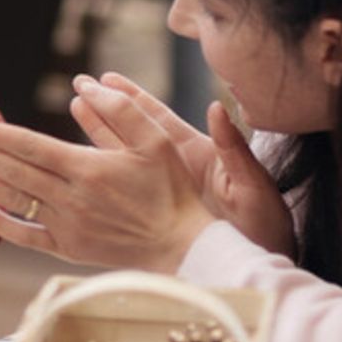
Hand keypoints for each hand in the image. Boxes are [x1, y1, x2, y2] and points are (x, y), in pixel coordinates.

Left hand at [0, 78, 216, 272]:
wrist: (184, 246)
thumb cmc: (172, 189)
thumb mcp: (157, 140)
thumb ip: (120, 109)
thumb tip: (84, 86)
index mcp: (87, 169)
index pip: (26, 147)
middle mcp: (69, 198)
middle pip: (10, 170)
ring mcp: (65, 226)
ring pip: (10, 200)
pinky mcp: (67, 247)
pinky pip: (22, 234)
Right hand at [84, 74, 294, 257]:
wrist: (259, 263)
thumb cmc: (264, 226)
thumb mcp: (253, 186)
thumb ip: (233, 148)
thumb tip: (217, 108)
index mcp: (199, 154)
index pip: (156, 118)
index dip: (130, 97)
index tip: (105, 78)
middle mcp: (177, 167)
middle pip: (133, 131)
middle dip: (106, 108)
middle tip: (79, 87)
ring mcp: (165, 190)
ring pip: (124, 155)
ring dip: (99, 134)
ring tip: (76, 108)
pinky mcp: (158, 212)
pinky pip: (126, 187)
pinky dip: (104, 173)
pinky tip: (81, 164)